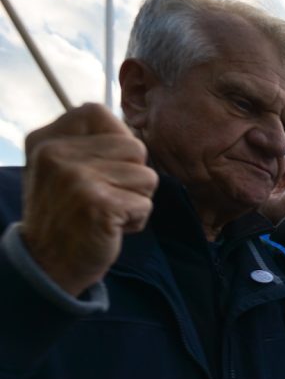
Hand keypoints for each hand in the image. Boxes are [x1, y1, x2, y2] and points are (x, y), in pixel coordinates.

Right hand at [20, 104, 157, 296]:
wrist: (48, 265)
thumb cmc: (67, 215)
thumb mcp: (62, 170)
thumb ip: (89, 145)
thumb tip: (131, 130)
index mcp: (45, 140)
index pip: (98, 113)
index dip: (117, 140)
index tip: (105, 168)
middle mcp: (55, 153)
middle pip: (134, 147)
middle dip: (133, 176)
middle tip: (107, 197)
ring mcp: (75, 178)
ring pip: (146, 176)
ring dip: (137, 200)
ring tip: (108, 213)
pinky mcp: (97, 204)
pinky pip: (145, 204)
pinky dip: (137, 221)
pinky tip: (110, 229)